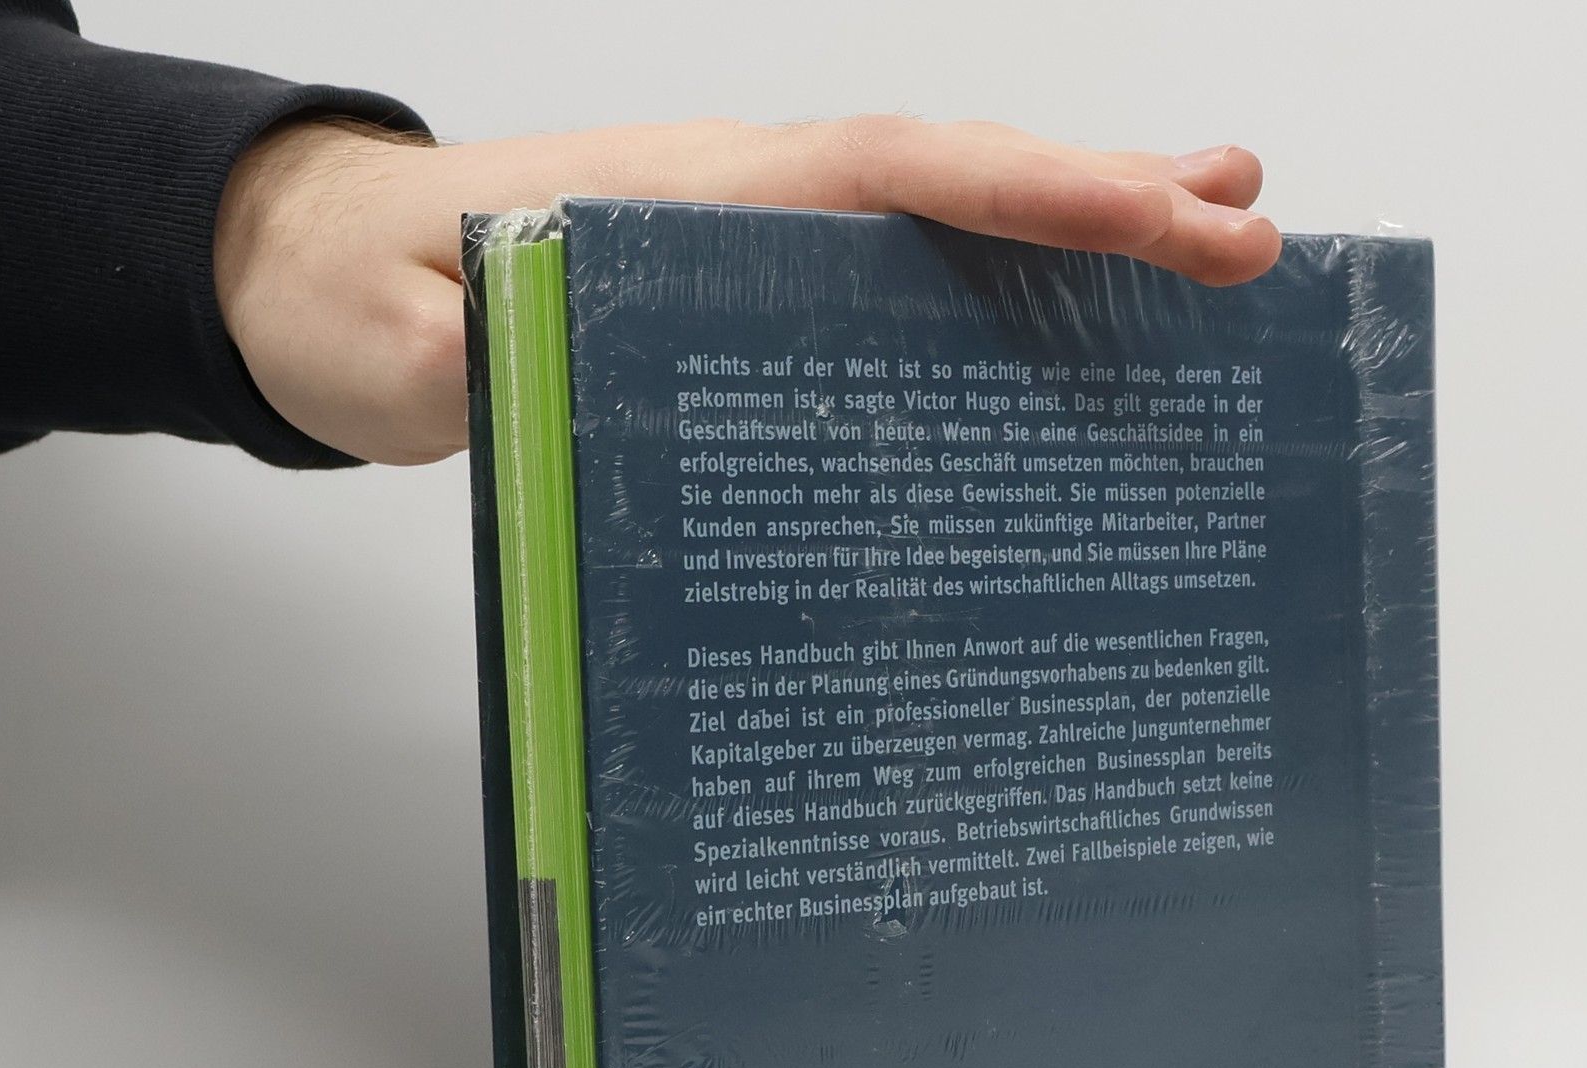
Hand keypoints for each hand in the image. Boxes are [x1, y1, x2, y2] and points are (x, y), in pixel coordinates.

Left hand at [213, 116, 1280, 465]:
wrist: (335, 278)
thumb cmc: (369, 299)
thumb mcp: (395, 345)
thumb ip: (463, 360)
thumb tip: (523, 372)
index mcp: (694, 199)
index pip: (893, 177)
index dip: (1033, 195)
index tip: (1161, 220)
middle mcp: (754, 200)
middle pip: (961, 178)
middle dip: (1110, 201)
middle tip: (1251, 234)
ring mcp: (769, 238)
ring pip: (954, 215)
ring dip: (1086, 218)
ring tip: (1221, 228)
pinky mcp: (768, 294)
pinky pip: (913, 271)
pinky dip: (1010, 275)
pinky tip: (1077, 309)